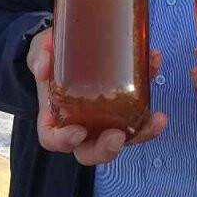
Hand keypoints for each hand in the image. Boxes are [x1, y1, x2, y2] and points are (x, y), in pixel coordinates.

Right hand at [28, 27, 167, 164]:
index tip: (78, 132)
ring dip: (141, 134)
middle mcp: (80, 125)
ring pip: (121, 139)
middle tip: (118, 137)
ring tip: (156, 120)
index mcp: (54, 116)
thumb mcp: (40, 50)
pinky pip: (139, 112)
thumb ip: (40, 56)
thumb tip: (44, 67)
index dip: (64, 140)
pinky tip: (156, 67)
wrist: (69, 46)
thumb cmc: (51, 56)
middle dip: (105, 150)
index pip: (53, 139)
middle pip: (89, 151)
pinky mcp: (124, 107)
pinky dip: (151, 97)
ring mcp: (104, 121)